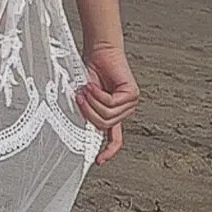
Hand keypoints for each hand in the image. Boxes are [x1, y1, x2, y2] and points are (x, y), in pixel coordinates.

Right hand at [77, 44, 139, 164]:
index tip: (98, 160)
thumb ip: (88, 110)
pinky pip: (111, 103)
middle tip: (79, 97)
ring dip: (92, 102)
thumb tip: (82, 124)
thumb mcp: (87, 96)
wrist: (99, 51)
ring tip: (85, 89)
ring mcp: (130, 102)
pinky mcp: (132, 93)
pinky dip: (98, 95)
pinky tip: (92, 85)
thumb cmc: (92, 70)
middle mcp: (124, 110)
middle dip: (88, 112)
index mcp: (114, 113)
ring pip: (107, 115)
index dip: (108, 150)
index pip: (115, 138)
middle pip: (104, 125)